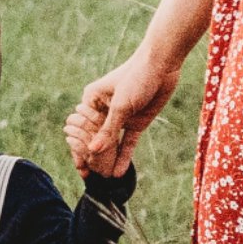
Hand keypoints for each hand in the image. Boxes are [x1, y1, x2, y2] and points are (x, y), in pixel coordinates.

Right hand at [69, 50, 178, 177]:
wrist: (162, 64)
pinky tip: (119, 172)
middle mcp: (104, 110)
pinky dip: (124, 156)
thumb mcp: (121, 106)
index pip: (82, 129)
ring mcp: (121, 117)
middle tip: (91, 177)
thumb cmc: (136, 77)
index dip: (80, 148)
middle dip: (94, 156)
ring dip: (109, 159)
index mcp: (92, 100)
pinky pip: (127, 142)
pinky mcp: (136, 122)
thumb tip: (93, 151)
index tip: (81, 167)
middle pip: (96, 137)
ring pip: (112, 142)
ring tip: (104, 179)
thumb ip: (108, 130)